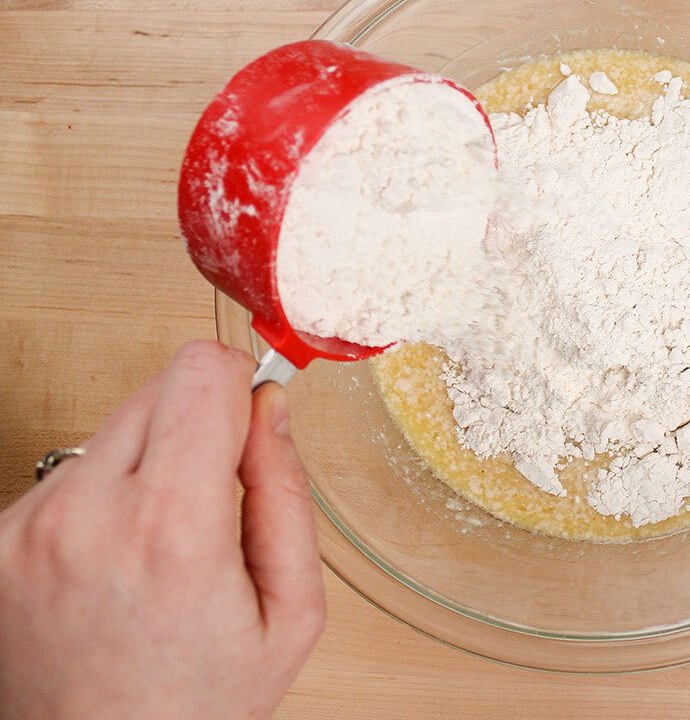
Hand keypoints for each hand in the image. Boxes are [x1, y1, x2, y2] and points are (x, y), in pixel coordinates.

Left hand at [0, 341, 324, 719]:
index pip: (201, 372)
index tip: (250, 416)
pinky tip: (119, 558)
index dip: (240, 383)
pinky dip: (103, 497)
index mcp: (170, 528)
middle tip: (214, 493)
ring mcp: (29, 528)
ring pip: (112, 428)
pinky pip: (70, 475)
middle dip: (199, 422)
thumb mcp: (291, 613)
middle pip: (157, 386)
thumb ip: (286, 494)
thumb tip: (270, 412)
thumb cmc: (193, 705)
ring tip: (161, 541)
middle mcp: (85, 516)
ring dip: (147, 462)